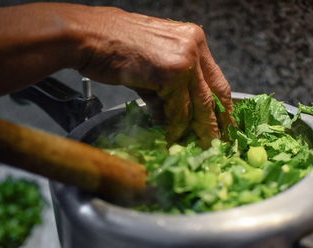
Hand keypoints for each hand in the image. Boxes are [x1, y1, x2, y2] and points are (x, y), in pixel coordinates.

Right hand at [76, 8, 233, 146]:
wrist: (88, 36)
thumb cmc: (113, 46)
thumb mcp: (151, 64)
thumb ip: (167, 89)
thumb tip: (173, 117)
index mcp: (193, 39)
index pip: (217, 79)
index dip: (222, 105)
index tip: (224, 123)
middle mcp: (194, 46)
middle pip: (214, 94)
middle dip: (216, 122)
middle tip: (218, 142)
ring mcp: (185, 59)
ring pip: (198, 106)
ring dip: (197, 130)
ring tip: (198, 145)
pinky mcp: (172, 74)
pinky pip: (178, 111)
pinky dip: (175, 128)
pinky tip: (171, 137)